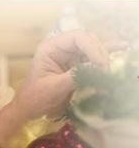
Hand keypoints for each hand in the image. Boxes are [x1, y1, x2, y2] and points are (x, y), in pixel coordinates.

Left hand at [0, 30, 126, 147]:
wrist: (28, 110)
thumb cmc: (35, 98)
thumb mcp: (55, 88)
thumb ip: (76, 76)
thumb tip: (99, 68)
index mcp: (50, 47)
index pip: (77, 37)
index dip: (92, 48)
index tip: (101, 64)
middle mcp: (61, 47)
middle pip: (88, 41)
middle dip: (99, 53)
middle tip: (107, 70)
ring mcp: (69, 55)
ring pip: (92, 49)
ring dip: (103, 57)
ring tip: (110, 69)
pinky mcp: (75, 65)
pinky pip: (92, 58)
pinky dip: (103, 58)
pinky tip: (121, 49)